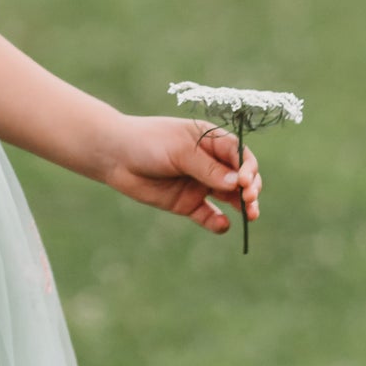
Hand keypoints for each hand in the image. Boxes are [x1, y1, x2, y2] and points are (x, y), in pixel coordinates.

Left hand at [104, 114, 261, 234]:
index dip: (248, 168)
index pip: (240, 154)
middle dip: (251, 189)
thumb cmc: (147, 143)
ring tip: (249, 215)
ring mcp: (200, 183)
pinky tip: (221, 225)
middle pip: (241, 178)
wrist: (114, 156)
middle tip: (250, 201)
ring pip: (230, 197)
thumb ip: (208, 168)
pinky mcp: (188, 203)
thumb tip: (239, 184)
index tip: (245, 182)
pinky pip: (209, 216)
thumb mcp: (179, 151)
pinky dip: (218, 222)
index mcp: (210, 140)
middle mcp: (210, 162)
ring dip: (243, 206)